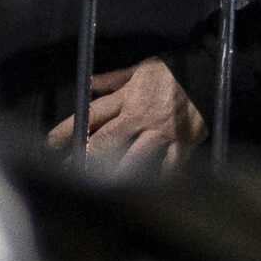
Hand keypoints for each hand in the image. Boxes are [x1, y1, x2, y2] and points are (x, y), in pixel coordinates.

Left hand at [46, 58, 206, 172]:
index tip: (51, 144)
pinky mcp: (183, 145)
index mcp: (127, 99)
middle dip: (85, 159)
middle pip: (106, 143)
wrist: (209, 76)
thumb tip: (88, 83)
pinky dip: (156, 180)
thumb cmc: (172, 71)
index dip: (68, 131)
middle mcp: (141, 118)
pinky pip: (168, 168)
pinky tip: (141, 192)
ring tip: (98, 188)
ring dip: (114, 174)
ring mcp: (162, 134)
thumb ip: (112, 80)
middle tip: (68, 172)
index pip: (89, 116)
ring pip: (133, 160)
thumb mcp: (139, 68)